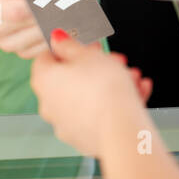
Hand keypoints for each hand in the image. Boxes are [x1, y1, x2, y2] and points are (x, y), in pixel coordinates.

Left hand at [30, 31, 150, 157]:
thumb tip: (57, 39)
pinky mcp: (83, 139)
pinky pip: (96, 116)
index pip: (46, 57)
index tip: (86, 46)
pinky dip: (112, 105)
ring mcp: (64, 124)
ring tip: (131, 79)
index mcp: (43, 80)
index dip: (68, 48)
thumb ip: (70, 45)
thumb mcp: (89, 54)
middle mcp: (48, 105)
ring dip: (109, 86)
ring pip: (86, 98)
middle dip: (96, 68)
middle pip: (70, 79)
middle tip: (114, 62)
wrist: (121, 129)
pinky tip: (135, 95)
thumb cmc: (105, 90)